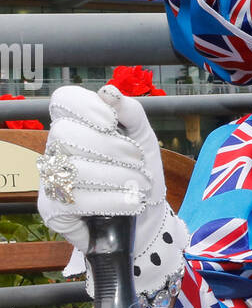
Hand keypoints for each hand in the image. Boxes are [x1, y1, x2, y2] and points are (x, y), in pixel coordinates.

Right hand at [37, 84, 166, 256]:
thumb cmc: (139, 171)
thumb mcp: (143, 138)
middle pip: (65, 133)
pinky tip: (132, 203)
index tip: (111, 123)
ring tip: (140, 186)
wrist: (145, 215)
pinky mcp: (52, 209)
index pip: (63, 100)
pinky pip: (76, 200)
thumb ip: (131, 111)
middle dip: (110, 148)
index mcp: (75, 124)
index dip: (85, 107)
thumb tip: (109, 92)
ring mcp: (50, 178)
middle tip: (137, 162)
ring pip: (73, 168)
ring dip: (118, 177)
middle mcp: (56, 148)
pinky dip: (113, 200)